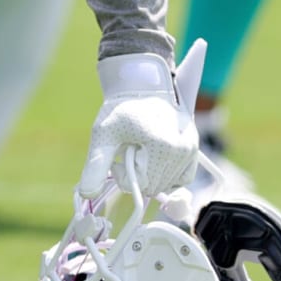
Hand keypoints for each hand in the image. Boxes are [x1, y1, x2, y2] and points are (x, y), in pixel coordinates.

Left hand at [75, 41, 204, 207]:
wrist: (143, 87)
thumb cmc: (121, 109)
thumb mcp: (103, 135)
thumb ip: (95, 166)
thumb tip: (86, 193)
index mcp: (163, 146)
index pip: (142, 185)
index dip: (124, 176)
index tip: (118, 158)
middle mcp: (182, 149)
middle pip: (154, 187)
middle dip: (137, 174)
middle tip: (130, 150)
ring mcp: (191, 150)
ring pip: (167, 185)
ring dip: (151, 173)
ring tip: (142, 149)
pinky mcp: (194, 150)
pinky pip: (182, 178)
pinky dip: (168, 175)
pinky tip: (155, 160)